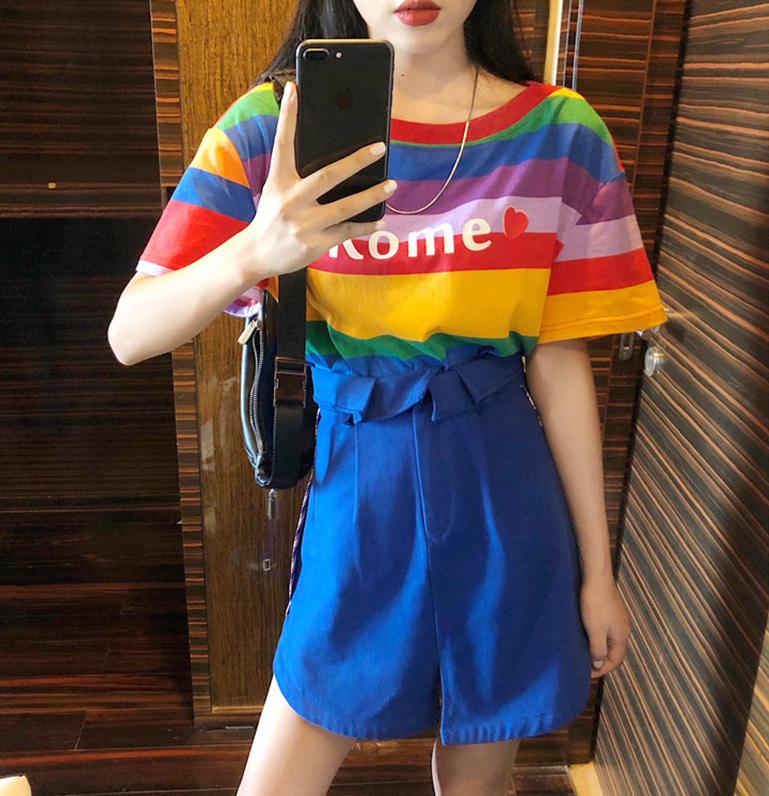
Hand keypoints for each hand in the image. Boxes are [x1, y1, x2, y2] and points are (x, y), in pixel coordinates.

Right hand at [246, 81, 395, 277]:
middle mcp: (290, 201)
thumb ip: (297, 173)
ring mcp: (303, 225)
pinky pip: (346, 232)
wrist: (256, 254)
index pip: (283, 144)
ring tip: (391, 185)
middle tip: (380, 148)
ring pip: (345, 207)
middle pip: (327, 176)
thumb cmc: (272, 217)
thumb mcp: (277, 190)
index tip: (294, 89)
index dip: (287, 116)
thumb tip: (331, 155)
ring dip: (371, 195)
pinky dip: (365, 226)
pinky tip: (380, 220)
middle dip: (356, 161)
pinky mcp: (314, 244)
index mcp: (279, 182)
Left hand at [579, 571, 629, 678]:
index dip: (603, 669)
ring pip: (610, 640)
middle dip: (601, 660)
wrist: (596, 577)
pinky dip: (598, 637)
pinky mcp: (610, 609)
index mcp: (622, 636)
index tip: (588, 674)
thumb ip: (598, 649)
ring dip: (599, 648)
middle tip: (585, 665)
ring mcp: (617, 618)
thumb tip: (598, 664)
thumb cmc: (595, 604)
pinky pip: (606, 630)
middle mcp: (623, 628)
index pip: (616, 660)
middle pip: (614, 651)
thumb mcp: (595, 630)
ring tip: (584, 652)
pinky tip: (586, 634)